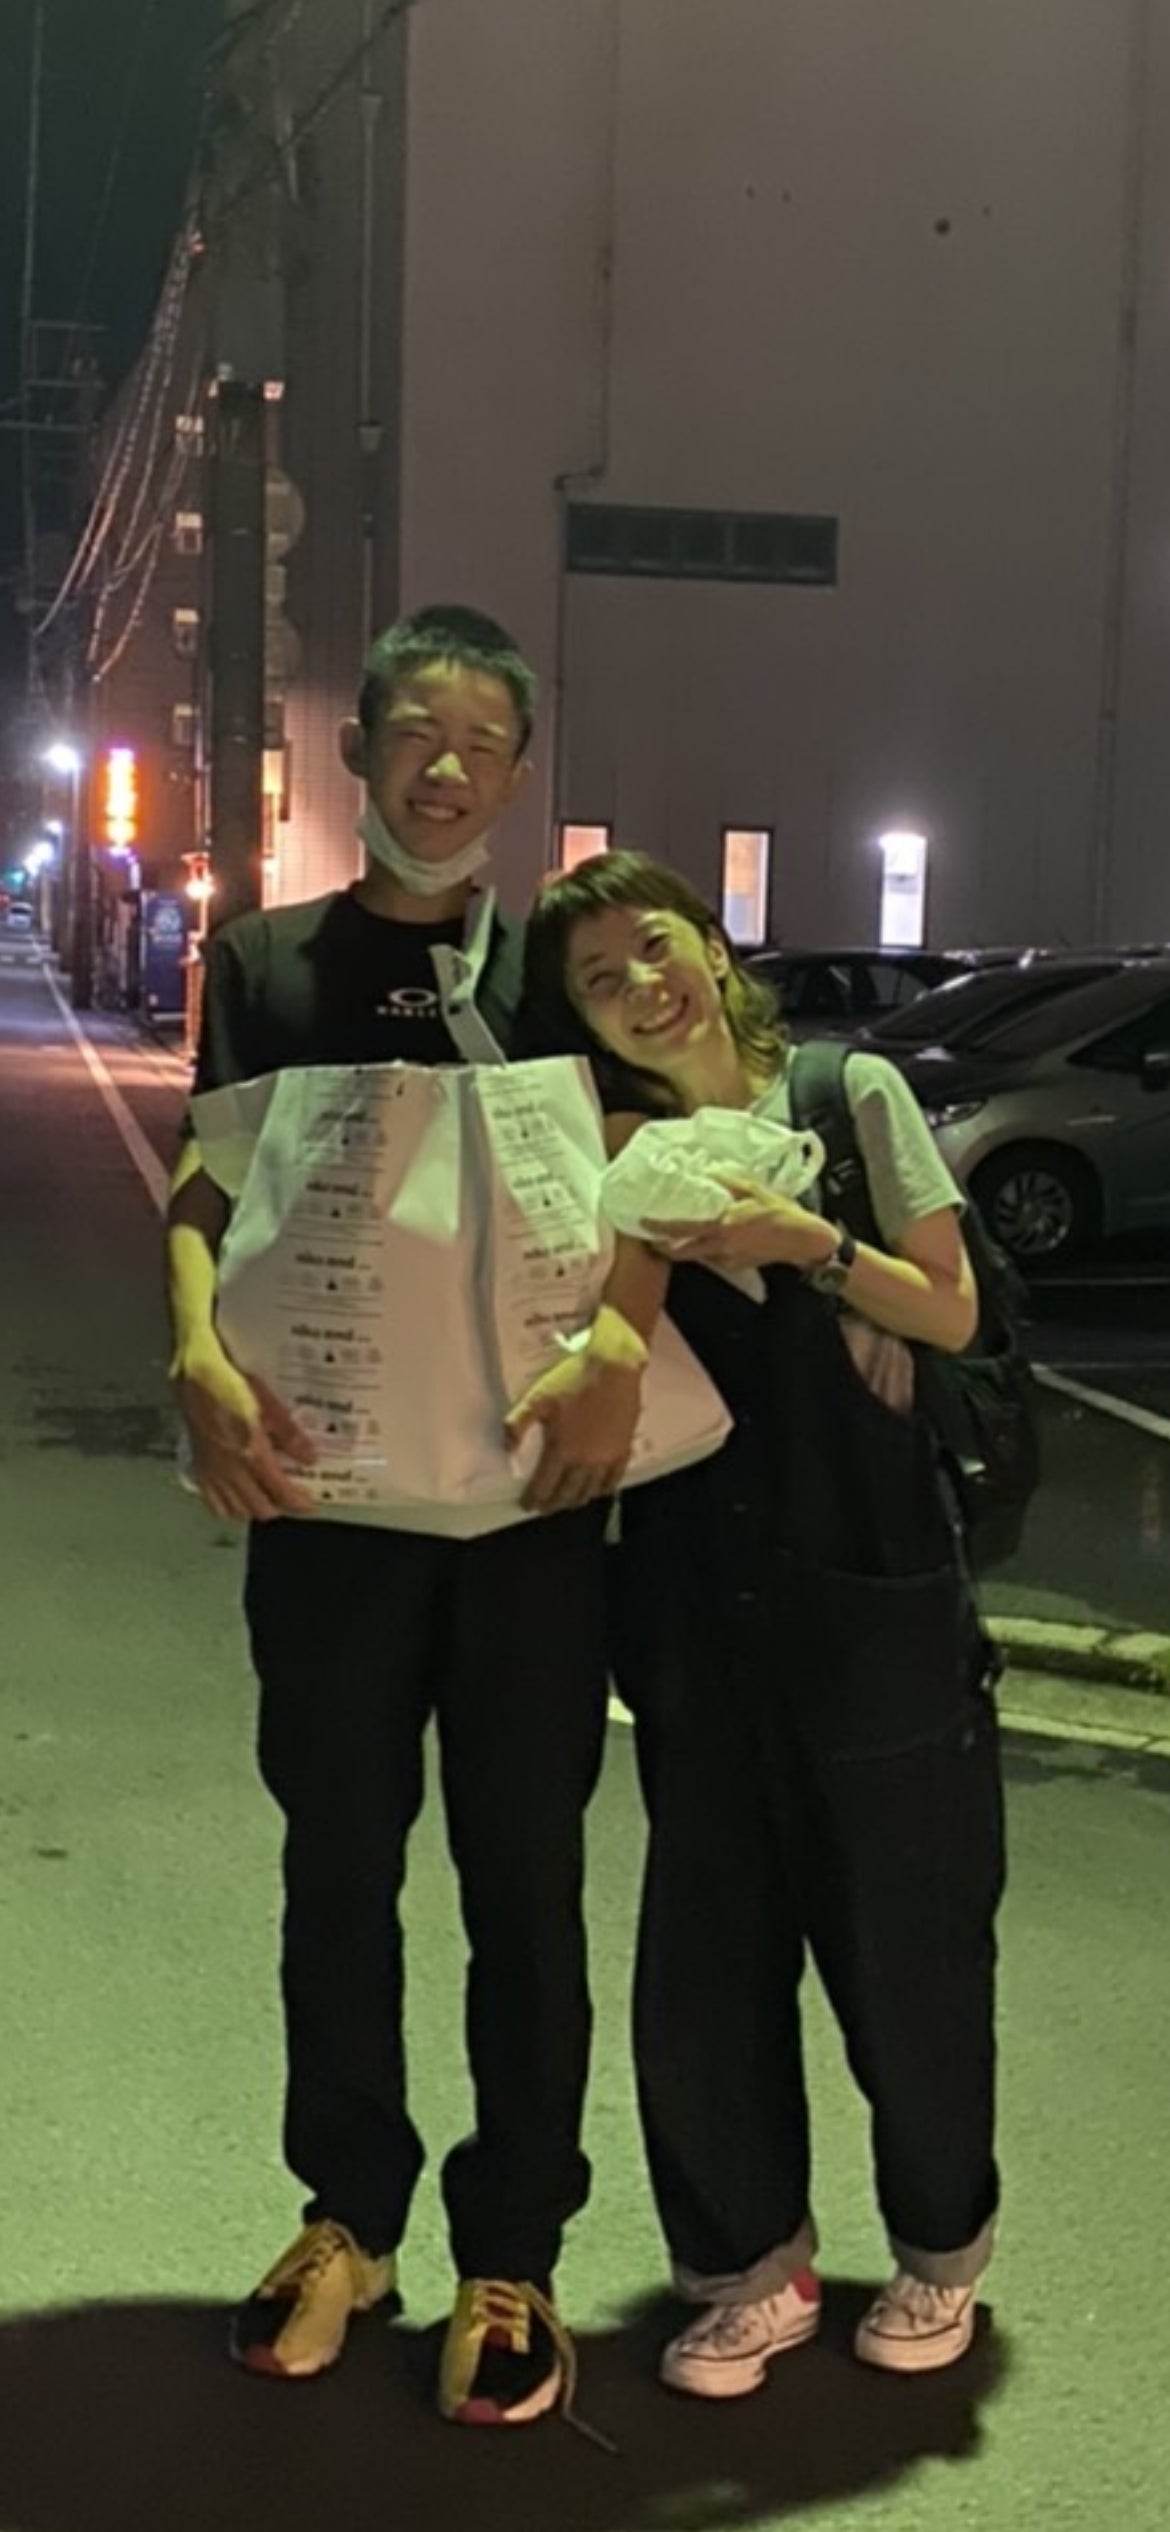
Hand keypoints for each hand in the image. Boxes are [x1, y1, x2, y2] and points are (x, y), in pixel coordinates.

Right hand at [172, 1334, 317, 1521]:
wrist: (194, 1374)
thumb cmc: (231, 1382)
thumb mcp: (267, 1402)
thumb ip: (289, 1433)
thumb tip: (310, 1458)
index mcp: (250, 1452)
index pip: (280, 1492)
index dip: (298, 1503)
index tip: (310, 1505)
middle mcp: (230, 1469)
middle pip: (259, 1508)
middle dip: (280, 1508)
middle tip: (293, 1499)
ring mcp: (211, 1471)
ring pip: (235, 1510)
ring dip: (255, 1509)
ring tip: (268, 1498)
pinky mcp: (198, 1467)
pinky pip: (213, 1502)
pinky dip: (228, 1507)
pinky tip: (238, 1497)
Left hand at [505, 1310, 646, 1514]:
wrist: (612, 1366)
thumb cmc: (573, 1379)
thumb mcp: (537, 1398)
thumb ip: (517, 1423)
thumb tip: (507, 1447)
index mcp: (561, 1449)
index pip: (544, 1485)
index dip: (534, 1498)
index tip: (528, 1505)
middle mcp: (584, 1459)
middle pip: (567, 1493)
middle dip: (554, 1504)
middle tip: (545, 1508)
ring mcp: (606, 1456)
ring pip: (590, 1490)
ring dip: (577, 1500)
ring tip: (568, 1502)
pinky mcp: (623, 1448)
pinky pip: (614, 1479)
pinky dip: (603, 1489)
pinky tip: (598, 1490)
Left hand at [648, 1174, 833, 1272]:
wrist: (804, 1240)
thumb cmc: (781, 1212)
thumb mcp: (753, 1188)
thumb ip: (727, 1181)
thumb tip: (708, 1172)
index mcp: (722, 1225)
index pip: (681, 1230)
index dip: (659, 1229)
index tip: (641, 1224)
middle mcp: (720, 1246)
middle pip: (681, 1253)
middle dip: (662, 1248)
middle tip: (650, 1239)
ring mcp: (728, 1259)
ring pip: (697, 1256)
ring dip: (686, 1247)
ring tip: (677, 1235)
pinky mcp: (737, 1265)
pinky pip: (715, 1258)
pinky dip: (708, 1249)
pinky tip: (712, 1238)